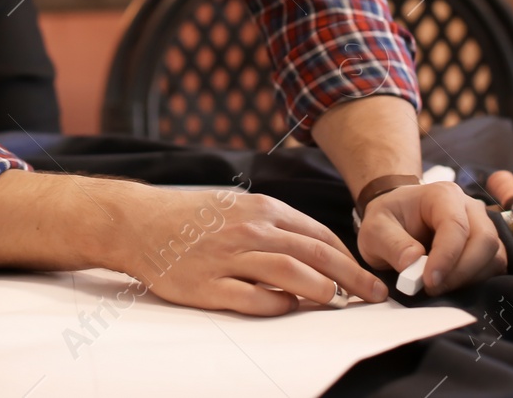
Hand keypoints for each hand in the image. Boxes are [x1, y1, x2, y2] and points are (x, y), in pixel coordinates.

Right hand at [106, 184, 389, 315]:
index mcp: (261, 209)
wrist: (139, 223)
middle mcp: (250, 230)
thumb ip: (275, 225)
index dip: (348, 257)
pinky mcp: (209, 285)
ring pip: (290, 274)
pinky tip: (287, 307)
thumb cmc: (193, 216)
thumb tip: (316, 249)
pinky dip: (277, 305)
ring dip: (320, 290)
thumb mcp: (238, 205)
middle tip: (373, 295)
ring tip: (334, 301)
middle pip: (314, 255)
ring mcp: (229, 258)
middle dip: (351, 277)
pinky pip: (253, 299)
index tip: (366, 276)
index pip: (319, 235)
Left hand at [356, 182, 505, 294]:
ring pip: (493, 257)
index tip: (428, 282)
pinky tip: (451, 286)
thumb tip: (412, 263)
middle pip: (484, 240)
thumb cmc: (389, 220)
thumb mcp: (375, 229)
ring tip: (437, 287)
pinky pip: (494, 268)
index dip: (446, 257)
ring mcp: (483, 226)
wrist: (398, 216)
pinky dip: (476, 282)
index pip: (455, 225)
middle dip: (461, 272)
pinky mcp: (487, 247)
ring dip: (469, 280)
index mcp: (443, 195)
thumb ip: (391, 244)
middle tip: (431, 288)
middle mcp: (470, 207)